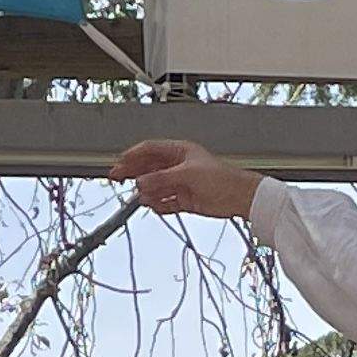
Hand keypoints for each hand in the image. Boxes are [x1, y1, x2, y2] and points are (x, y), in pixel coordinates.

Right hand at [111, 138, 262, 221]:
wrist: (239, 197)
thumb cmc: (222, 178)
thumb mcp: (187, 174)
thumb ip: (161, 179)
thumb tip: (140, 184)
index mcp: (179, 152)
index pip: (150, 149)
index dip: (133, 155)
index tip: (119, 163)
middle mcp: (178, 166)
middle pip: (149, 168)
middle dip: (133, 173)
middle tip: (116, 178)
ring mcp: (181, 183)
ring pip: (156, 186)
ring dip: (148, 192)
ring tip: (142, 197)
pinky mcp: (185, 199)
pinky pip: (166, 202)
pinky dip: (159, 204)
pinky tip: (155, 206)